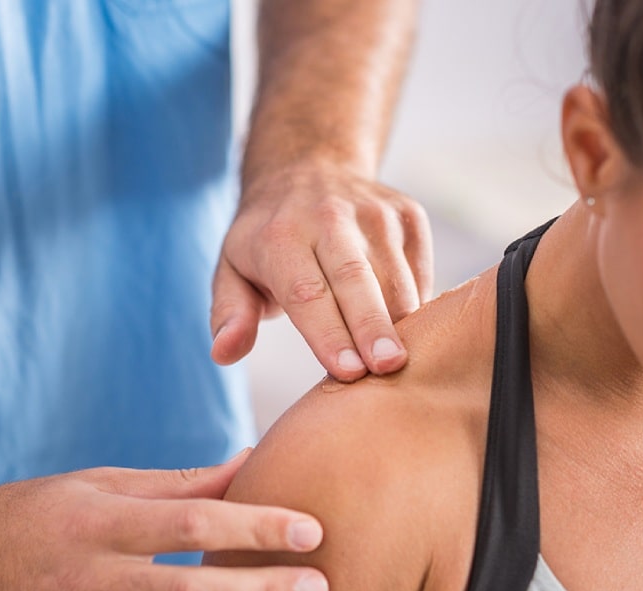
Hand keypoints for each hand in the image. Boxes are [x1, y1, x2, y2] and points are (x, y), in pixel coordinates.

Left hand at [210, 160, 433, 381]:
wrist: (309, 166)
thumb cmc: (267, 238)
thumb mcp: (232, 269)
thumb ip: (230, 314)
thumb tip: (223, 353)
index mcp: (280, 236)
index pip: (306, 292)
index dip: (328, 333)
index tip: (347, 372)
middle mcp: (329, 218)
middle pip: (356, 280)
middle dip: (373, 327)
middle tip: (389, 367)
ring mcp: (375, 213)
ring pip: (395, 277)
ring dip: (401, 324)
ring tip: (402, 363)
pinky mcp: (408, 215)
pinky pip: (419, 270)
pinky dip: (417, 305)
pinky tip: (407, 332)